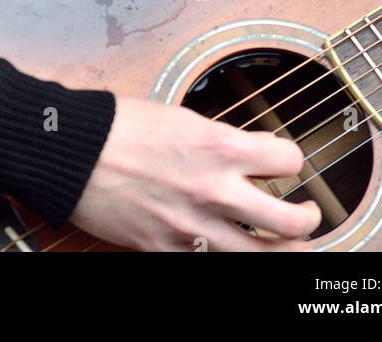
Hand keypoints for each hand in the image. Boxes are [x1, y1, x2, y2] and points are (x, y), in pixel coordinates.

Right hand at [69, 95, 320, 251]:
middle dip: (308, 220)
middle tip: (308, 215)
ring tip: (291, 247)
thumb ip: (218, 140)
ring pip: (261, 257)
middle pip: (289, 222)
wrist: (73, 150)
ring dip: (284, 253)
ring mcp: (191, 227)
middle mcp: (212, 190)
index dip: (292, 161)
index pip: (287, 160)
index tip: (287, 163)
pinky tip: (231, 250)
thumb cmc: (119, 125)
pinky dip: (226, 258)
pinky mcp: (166, 250)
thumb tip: (245, 155)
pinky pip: (211, 264)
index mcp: (218, 146)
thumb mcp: (181, 117)